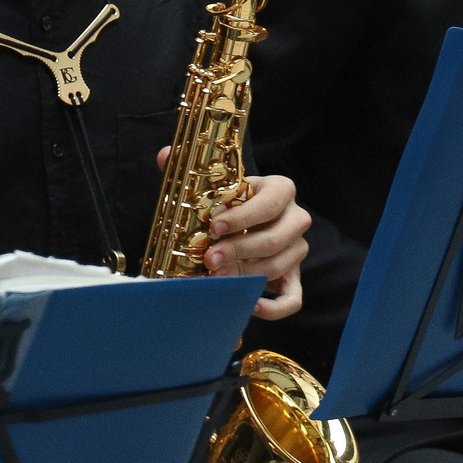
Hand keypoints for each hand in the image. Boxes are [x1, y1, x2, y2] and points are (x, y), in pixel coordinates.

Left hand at [157, 151, 310, 319]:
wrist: (251, 223)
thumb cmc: (232, 204)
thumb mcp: (218, 186)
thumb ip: (194, 172)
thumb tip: (165, 155)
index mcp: (280, 190)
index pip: (271, 200)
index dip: (243, 215)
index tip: (213, 226)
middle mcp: (295, 218)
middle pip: (277, 237)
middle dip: (240, 249)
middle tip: (209, 258)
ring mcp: (297, 249)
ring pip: (280, 264)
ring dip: (247, 274)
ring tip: (217, 277)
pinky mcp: (294, 277)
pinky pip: (293, 297)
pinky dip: (274, 307)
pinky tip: (251, 305)